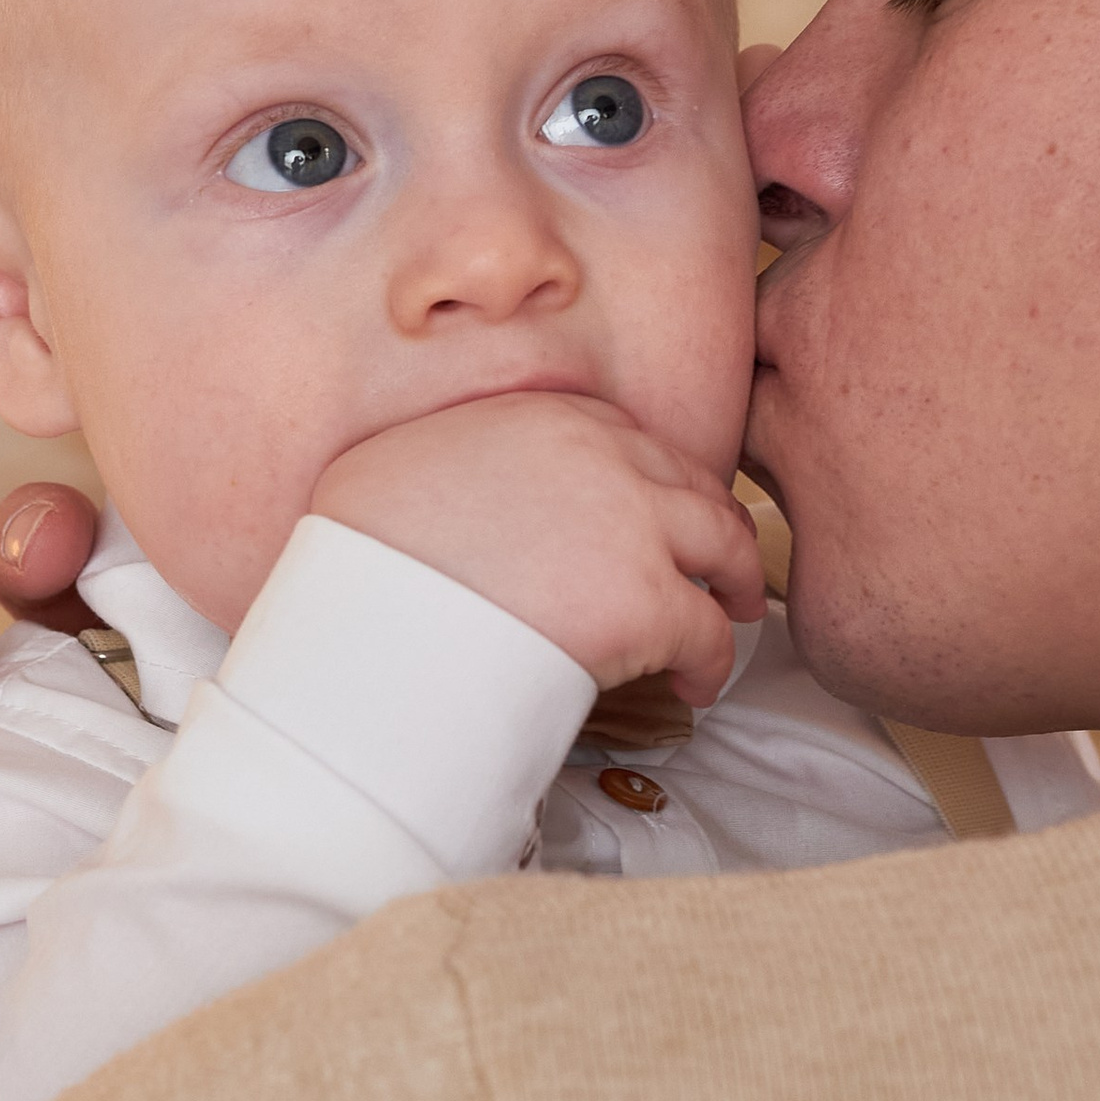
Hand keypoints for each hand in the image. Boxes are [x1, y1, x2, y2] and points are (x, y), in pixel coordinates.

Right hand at [310, 394, 765, 706]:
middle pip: (690, 485)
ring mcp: (632, 527)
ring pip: (724, 546)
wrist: (373, 623)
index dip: (654, 480)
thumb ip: (455, 457)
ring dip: (734, 581)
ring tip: (730, 612)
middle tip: (721, 563)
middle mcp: (602, 457)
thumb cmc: (365, 556)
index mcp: (543, 417)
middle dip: (712, 525)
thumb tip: (451, 491)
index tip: (657, 510)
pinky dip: (711, 661)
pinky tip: (693, 683)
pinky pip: (708, 632)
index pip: (629, 438)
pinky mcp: (645, 602)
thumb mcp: (400, 464)